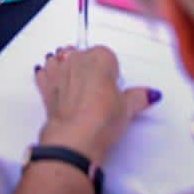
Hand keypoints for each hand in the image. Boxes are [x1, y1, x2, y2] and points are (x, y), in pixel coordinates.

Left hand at [34, 46, 155, 166]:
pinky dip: (47, 76)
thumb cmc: (102, 119)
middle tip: (98, 91)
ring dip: (66, 68)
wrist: (75, 137)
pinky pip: (44, 73)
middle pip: (83, 55)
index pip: (108, 56)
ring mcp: (58, 70)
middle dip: (90, 69)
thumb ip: (138, 97)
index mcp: (100, 57)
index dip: (112, 72)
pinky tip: (55, 87)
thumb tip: (150, 94)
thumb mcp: (127, 108)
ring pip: (60, 59)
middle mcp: (76, 58)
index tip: (114, 87)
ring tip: (77, 88)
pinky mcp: (44, 85)